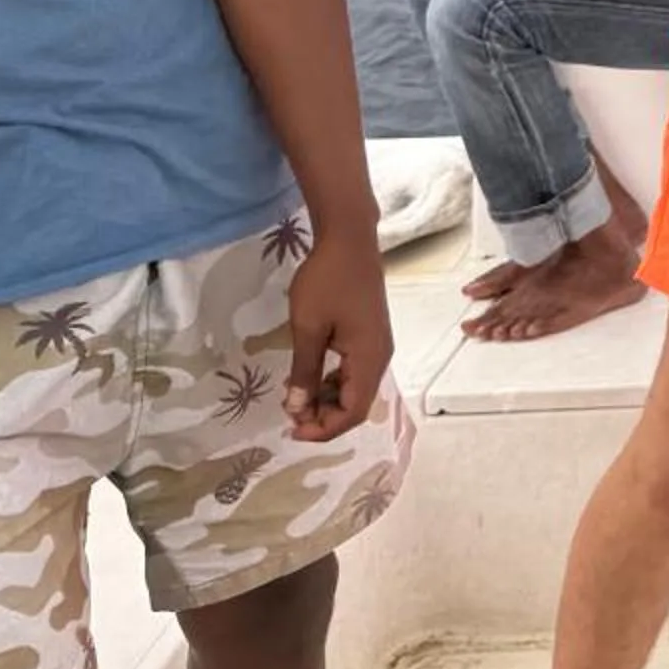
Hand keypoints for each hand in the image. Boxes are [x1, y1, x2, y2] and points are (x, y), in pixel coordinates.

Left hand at [284, 229, 392, 441]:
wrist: (349, 239)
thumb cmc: (327, 281)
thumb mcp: (308, 328)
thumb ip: (304, 372)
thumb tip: (298, 408)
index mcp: (370, 358)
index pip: (354, 411)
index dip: (324, 428)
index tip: (291, 428)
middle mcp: (380, 357)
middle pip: (357, 404)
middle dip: (324, 416)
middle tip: (288, 413)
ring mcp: (377, 345)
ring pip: (355, 388)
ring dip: (326, 399)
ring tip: (294, 395)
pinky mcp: (370, 335)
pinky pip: (354, 371)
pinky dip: (332, 382)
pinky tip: (309, 375)